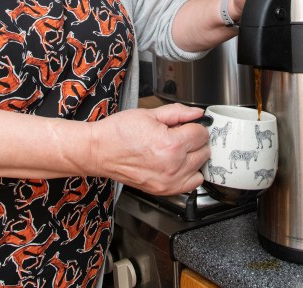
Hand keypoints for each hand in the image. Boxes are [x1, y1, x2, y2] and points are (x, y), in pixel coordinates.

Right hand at [89, 103, 209, 194]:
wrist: (99, 151)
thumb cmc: (118, 133)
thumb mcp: (149, 114)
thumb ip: (178, 113)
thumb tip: (197, 113)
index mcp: (171, 144)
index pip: (201, 134)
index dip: (195, 125)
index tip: (186, 125)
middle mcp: (173, 166)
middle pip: (204, 151)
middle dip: (195, 140)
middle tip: (181, 135)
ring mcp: (169, 181)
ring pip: (201, 168)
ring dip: (194, 157)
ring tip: (178, 149)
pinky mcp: (163, 190)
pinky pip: (191, 185)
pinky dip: (190, 174)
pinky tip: (178, 164)